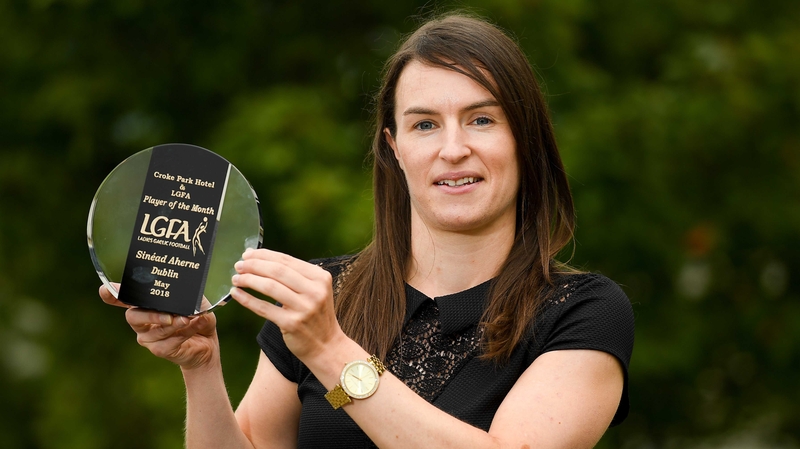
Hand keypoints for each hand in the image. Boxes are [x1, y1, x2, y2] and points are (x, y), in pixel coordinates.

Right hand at [99, 284, 218, 369]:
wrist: (207, 344)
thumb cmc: (197, 318)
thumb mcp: (198, 303)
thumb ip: (192, 299)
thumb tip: (190, 297)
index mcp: (146, 305)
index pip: (124, 299)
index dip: (112, 294)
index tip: (104, 289)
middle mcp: (142, 321)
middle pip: (133, 316)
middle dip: (151, 315)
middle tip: (170, 316)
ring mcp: (148, 338)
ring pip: (155, 330)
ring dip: (175, 324)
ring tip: (188, 319)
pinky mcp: (159, 350)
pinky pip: (169, 342)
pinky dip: (185, 332)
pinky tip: (195, 325)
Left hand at [229, 249, 345, 360]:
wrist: (327, 346)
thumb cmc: (315, 316)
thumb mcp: (315, 291)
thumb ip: (296, 276)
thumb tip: (262, 259)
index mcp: (320, 278)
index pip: (287, 260)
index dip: (264, 255)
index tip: (248, 254)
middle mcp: (314, 291)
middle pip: (277, 270)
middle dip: (254, 265)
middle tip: (239, 265)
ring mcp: (304, 308)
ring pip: (269, 286)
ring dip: (248, 280)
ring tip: (236, 278)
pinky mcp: (292, 323)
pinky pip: (263, 308)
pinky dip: (247, 299)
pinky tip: (237, 294)